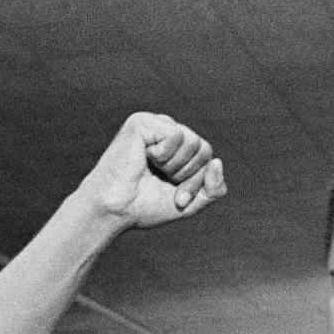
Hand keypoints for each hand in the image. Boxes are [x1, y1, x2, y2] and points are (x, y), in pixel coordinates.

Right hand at [78, 112, 227, 229]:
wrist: (115, 211)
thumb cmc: (144, 206)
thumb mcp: (190, 201)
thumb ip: (213, 188)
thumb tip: (218, 162)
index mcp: (177, 146)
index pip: (208, 158)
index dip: (197, 183)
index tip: (176, 198)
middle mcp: (167, 130)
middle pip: (204, 149)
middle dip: (189, 176)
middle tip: (163, 183)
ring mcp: (154, 124)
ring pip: (193, 141)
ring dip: (175, 167)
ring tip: (153, 171)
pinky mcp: (142, 122)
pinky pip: (176, 136)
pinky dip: (163, 156)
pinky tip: (144, 158)